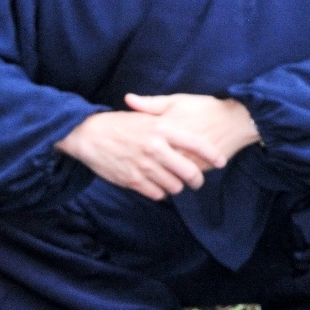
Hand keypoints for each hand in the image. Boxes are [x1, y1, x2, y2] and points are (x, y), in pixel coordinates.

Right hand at [57, 94, 259, 200]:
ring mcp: (144, 165)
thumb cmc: (119, 124)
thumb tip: (189, 128)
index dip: (213, 155)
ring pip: (174, 187)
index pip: (196, 144)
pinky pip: (157, 194)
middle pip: (189, 173)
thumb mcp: (145, 116)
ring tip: (174, 183)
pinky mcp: (132, 180)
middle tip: (197, 181)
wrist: (88, 134)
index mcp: (161, 128)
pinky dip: (160, 193)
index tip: (221, 162)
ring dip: (176, 187)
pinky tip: (158, 186)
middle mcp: (155, 148)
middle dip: (197, 180)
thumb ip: (167, 122)